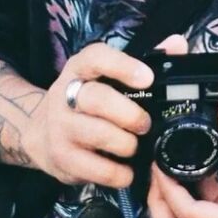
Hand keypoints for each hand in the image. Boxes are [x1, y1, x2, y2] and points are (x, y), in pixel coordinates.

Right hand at [21, 35, 187, 186]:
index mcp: (80, 69)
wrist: (40, 131)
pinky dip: (118, 173)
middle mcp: (65, 95)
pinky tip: (126, 171)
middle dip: (129, 114)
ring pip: (97, 134)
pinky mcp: (61, 158)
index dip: (123, 66)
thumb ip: (145, 59)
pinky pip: (94, 168)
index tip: (148, 78)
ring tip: (134, 147)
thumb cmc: (87, 101)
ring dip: (126, 144)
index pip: (96, 58)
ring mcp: (60, 128)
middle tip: (145, 123)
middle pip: (97, 99)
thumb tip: (177, 44)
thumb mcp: (106, 76)